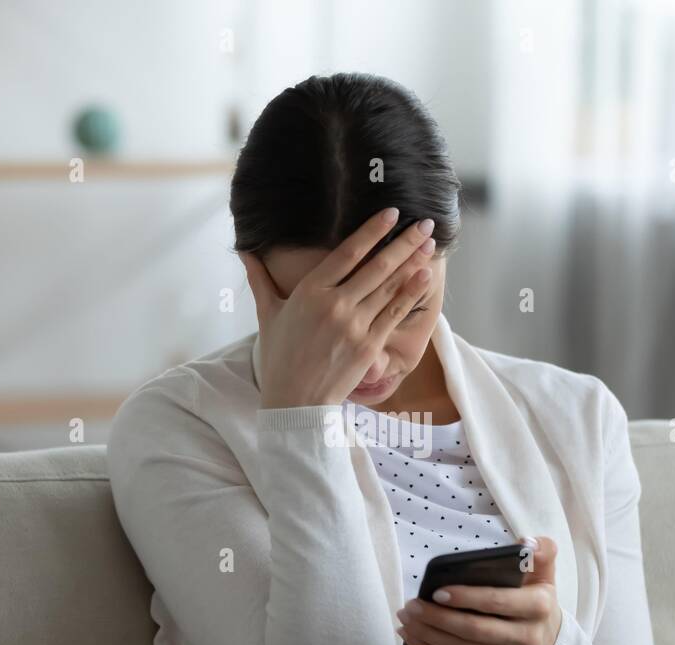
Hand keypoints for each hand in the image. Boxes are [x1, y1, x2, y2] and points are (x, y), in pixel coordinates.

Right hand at [239, 207, 435, 409]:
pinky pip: (395, 313)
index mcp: (310, 291)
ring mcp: (355, 326)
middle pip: (377, 266)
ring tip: (430, 243)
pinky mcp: (369, 346)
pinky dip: (411, 293)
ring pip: (390, 286)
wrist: (294, 401)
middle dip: (404, 242)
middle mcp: (335, 305)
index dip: (372, 231)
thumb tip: (244, 252)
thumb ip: (260, 280)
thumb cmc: (280, 358)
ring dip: (413, 262)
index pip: (348, 253)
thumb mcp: (268, 315)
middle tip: (424, 224)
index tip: (391, 213)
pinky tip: (425, 275)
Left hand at [396, 536, 563, 644]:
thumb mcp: (545, 574)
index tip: (438, 591)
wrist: (549, 642)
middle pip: (474, 630)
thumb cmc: (537, 599)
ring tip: (406, 617)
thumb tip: (525, 543)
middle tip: (412, 605)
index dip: (466, 597)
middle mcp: (525, 637)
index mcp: (538, 607)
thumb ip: (542, 552)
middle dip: (438, 618)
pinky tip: (410, 634)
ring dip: (428, 634)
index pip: (497, 602)